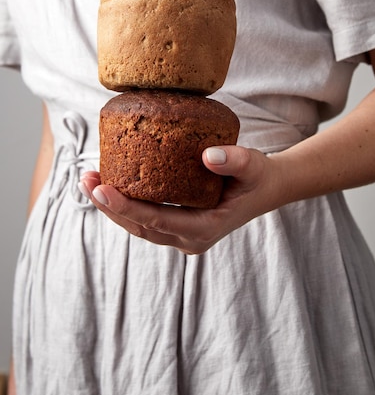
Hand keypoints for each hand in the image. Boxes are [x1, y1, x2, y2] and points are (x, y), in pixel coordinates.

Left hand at [78, 146, 280, 253]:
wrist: (267, 189)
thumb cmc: (258, 177)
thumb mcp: (253, 165)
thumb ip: (235, 161)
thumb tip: (208, 155)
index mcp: (205, 228)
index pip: (157, 221)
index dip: (127, 207)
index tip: (102, 190)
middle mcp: (190, 238)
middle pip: (140, 227)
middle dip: (110, 207)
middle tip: (86, 181)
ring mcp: (183, 235)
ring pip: (140, 226)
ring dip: (113, 207)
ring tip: (89, 181)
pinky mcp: (178, 225)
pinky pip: (147, 219)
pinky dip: (126, 204)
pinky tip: (111, 183)